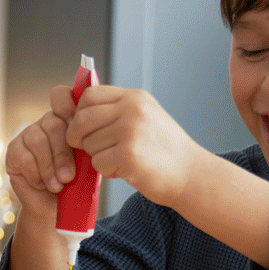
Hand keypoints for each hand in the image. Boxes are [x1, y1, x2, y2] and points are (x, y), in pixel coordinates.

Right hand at [5, 92, 75, 222]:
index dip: (66, 103)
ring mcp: (27, 135)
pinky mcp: (13, 151)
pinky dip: (36, 174)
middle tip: (69, 177)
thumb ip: (87, 146)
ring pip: (37, 140)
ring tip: (58, 185)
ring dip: (50, 166)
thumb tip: (92, 137)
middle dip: (62, 152)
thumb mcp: (87, 164)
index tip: (74, 121)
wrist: (55, 209)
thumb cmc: (75, 186)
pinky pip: (24, 157)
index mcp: (66, 121)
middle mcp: (46, 124)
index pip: (61, 97)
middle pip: (52, 123)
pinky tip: (43, 184)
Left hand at [64, 84, 208, 207]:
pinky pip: (98, 162)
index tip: (83, 129)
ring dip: (97, 157)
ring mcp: (130, 130)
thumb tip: (78, 114)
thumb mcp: (145, 117)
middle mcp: (132, 109)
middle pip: (82, 119)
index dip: (79, 113)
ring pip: (88, 144)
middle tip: (88, 149)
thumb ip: (116, 111)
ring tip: (120, 160)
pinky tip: (125, 170)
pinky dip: (107, 171)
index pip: (89, 95)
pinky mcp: (128, 154)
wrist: (191, 174)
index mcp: (134, 97)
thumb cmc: (164, 150)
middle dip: (77, 137)